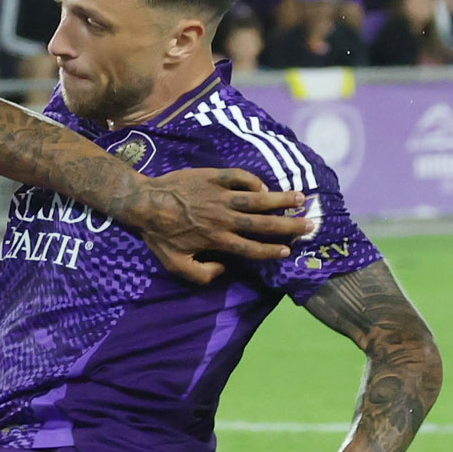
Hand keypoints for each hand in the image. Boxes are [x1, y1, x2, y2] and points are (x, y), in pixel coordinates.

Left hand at [135, 168, 309, 283]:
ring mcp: (219, 196)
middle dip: (287, 226)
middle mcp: (222, 218)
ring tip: (301, 199)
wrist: (143, 202)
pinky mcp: (212, 178)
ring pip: (256, 198)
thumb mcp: (174, 264)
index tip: (288, 251)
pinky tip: (263, 186)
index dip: (270, 251)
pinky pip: (239, 177)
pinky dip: (253, 181)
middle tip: (309, 225)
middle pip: (261, 223)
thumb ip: (201, 274)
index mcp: (215, 239)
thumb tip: (225, 269)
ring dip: (280, 199)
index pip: (250, 248)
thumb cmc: (158, 235)